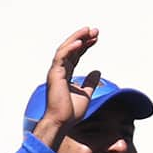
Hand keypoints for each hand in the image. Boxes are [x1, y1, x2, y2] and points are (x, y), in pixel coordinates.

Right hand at [34, 27, 100, 143]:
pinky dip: (70, 48)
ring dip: (77, 38)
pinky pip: (61, 57)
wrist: (62, 122)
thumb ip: (90, 82)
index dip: (85, 45)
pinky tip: (80, 42)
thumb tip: (97, 71)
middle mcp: (59, 70)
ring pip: (65, 49)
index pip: (76, 55)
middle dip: (82, 38)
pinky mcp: (54, 74)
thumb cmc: (71, 111)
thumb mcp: (86, 94)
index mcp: (66, 74)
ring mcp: (56, 71)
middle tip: (95, 30)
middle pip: (71, 49)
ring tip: (88, 31)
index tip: (96, 38)